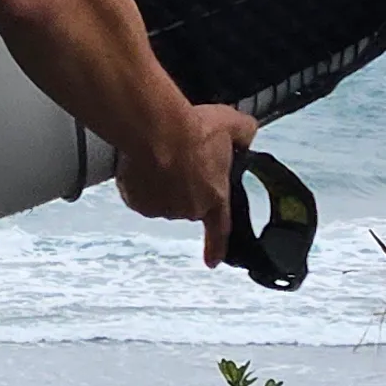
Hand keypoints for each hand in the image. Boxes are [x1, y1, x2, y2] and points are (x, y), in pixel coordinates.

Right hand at [112, 99, 257, 264]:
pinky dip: (139, 182)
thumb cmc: (193, 129)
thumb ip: (244, 133)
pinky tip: (143, 162)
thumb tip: (247, 134)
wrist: (156, 129)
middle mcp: (190, 209)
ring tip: (159, 155)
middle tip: (177, 159)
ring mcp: (162, 208)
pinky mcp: (138, 201)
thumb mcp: (231, 124)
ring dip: (160, 183)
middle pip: (187, 202)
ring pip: (162, 198)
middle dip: (182, 185)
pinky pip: (138, 194)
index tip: (212, 261)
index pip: (220, 229)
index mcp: (216, 197)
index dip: (216, 246)